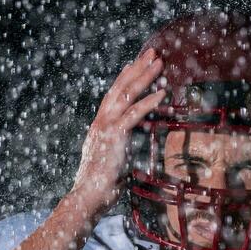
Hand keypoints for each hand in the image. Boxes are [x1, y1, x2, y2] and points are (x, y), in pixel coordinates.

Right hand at [70, 48, 165, 219]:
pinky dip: (149, 102)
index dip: (126, 79)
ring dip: (145, 77)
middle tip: (152, 53)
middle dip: (137, 69)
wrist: (89, 196)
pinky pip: (134, 114)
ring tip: (159, 63)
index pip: (114, 96)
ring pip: (127, 95)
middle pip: (120, 88)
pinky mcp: (114, 136)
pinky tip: (162, 92)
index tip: (136, 64)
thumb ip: (123, 148)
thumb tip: (133, 145)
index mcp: (100, 126)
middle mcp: (101, 122)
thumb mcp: (115, 161)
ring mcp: (106, 127)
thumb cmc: (102, 186)